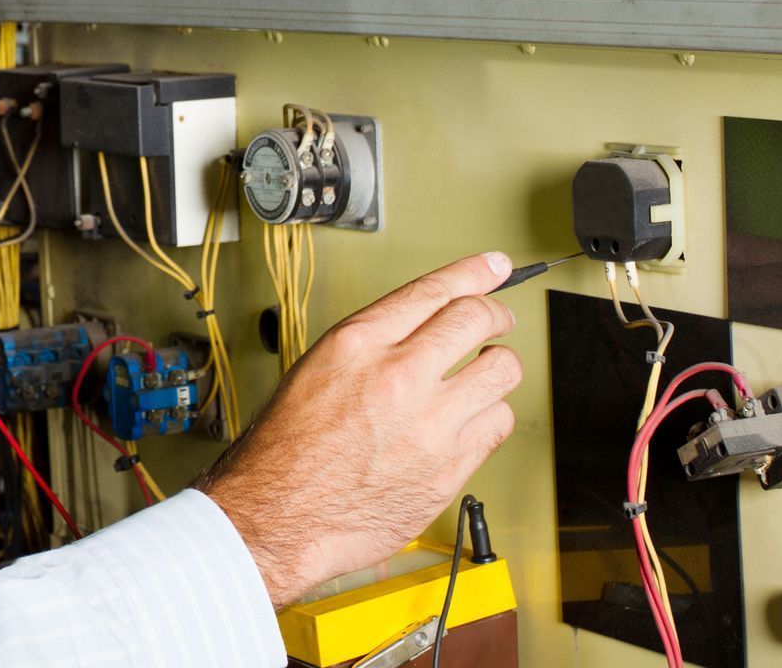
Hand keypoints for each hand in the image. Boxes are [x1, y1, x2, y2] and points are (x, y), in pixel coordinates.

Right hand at [194, 252, 521, 606]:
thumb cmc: (287, 450)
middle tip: (496, 320)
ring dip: (496, 367)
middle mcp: (398, 376)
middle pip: (477, 320)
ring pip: (501, 371)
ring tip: (484, 373)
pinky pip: (497, 424)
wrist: (280, 515)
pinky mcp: (449, 468)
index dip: (473, 272)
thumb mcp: (316, 369)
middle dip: (495, 314)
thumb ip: (373, 345)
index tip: (494, 267)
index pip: (433, 290)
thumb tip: (422, 327)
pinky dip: (490, 415)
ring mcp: (429, 424)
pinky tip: (472, 417)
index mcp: (358, 344)